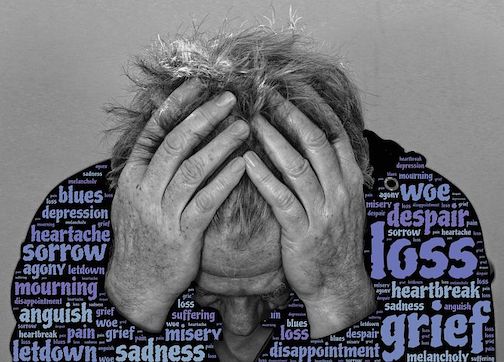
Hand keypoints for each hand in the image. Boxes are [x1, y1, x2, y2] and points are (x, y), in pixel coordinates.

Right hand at [105, 80, 248, 331]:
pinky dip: (226, 180)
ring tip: (244, 127)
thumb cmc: (143, 236)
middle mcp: (144, 190)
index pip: (153, 131)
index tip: (197, 84)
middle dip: (203, 117)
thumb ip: (149, 167)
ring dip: (220, 144)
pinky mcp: (183, 234)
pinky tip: (244, 164)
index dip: (175, 105)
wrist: (137, 282)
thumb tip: (166, 130)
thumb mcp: (134, 199)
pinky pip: (207, 201)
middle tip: (229, 99)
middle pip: (176, 144)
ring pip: (193, 169)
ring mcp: (162, 213)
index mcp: (132, 177)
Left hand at [244, 92, 374, 337]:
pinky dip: (264, 177)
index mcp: (350, 179)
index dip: (315, 107)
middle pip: (316, 142)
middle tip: (268, 94)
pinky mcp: (302, 232)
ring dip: (274, 140)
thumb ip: (332, 171)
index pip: (336, 132)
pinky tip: (246, 161)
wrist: (338, 282)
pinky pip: (281, 198)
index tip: (295, 86)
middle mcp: (340, 190)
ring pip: (298, 166)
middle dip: (292, 115)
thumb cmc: (334, 238)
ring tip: (252, 121)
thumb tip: (313, 139)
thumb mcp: (344, 201)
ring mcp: (322, 211)